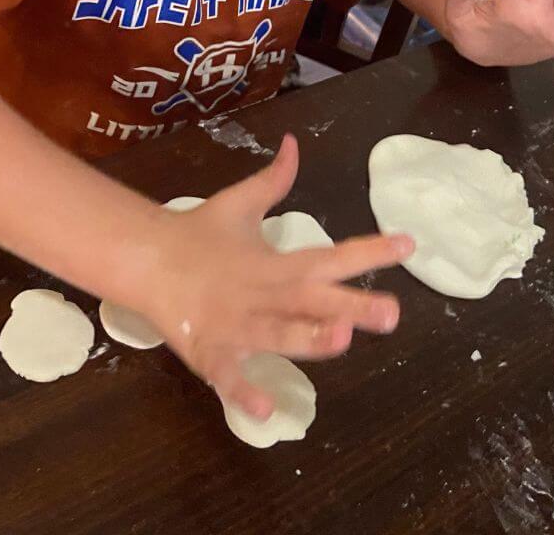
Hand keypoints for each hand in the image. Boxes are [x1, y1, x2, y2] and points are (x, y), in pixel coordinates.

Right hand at [127, 134, 412, 419]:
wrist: (145, 257)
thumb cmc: (199, 233)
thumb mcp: (240, 203)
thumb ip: (274, 180)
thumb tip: (294, 142)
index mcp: (274, 261)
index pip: (329, 255)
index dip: (368, 252)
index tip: (408, 245)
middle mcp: (261, 292)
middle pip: (309, 300)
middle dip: (350, 306)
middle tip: (392, 313)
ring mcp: (234, 324)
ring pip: (275, 334)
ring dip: (306, 339)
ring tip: (341, 341)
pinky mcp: (208, 349)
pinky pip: (226, 375)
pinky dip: (242, 391)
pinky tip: (265, 410)